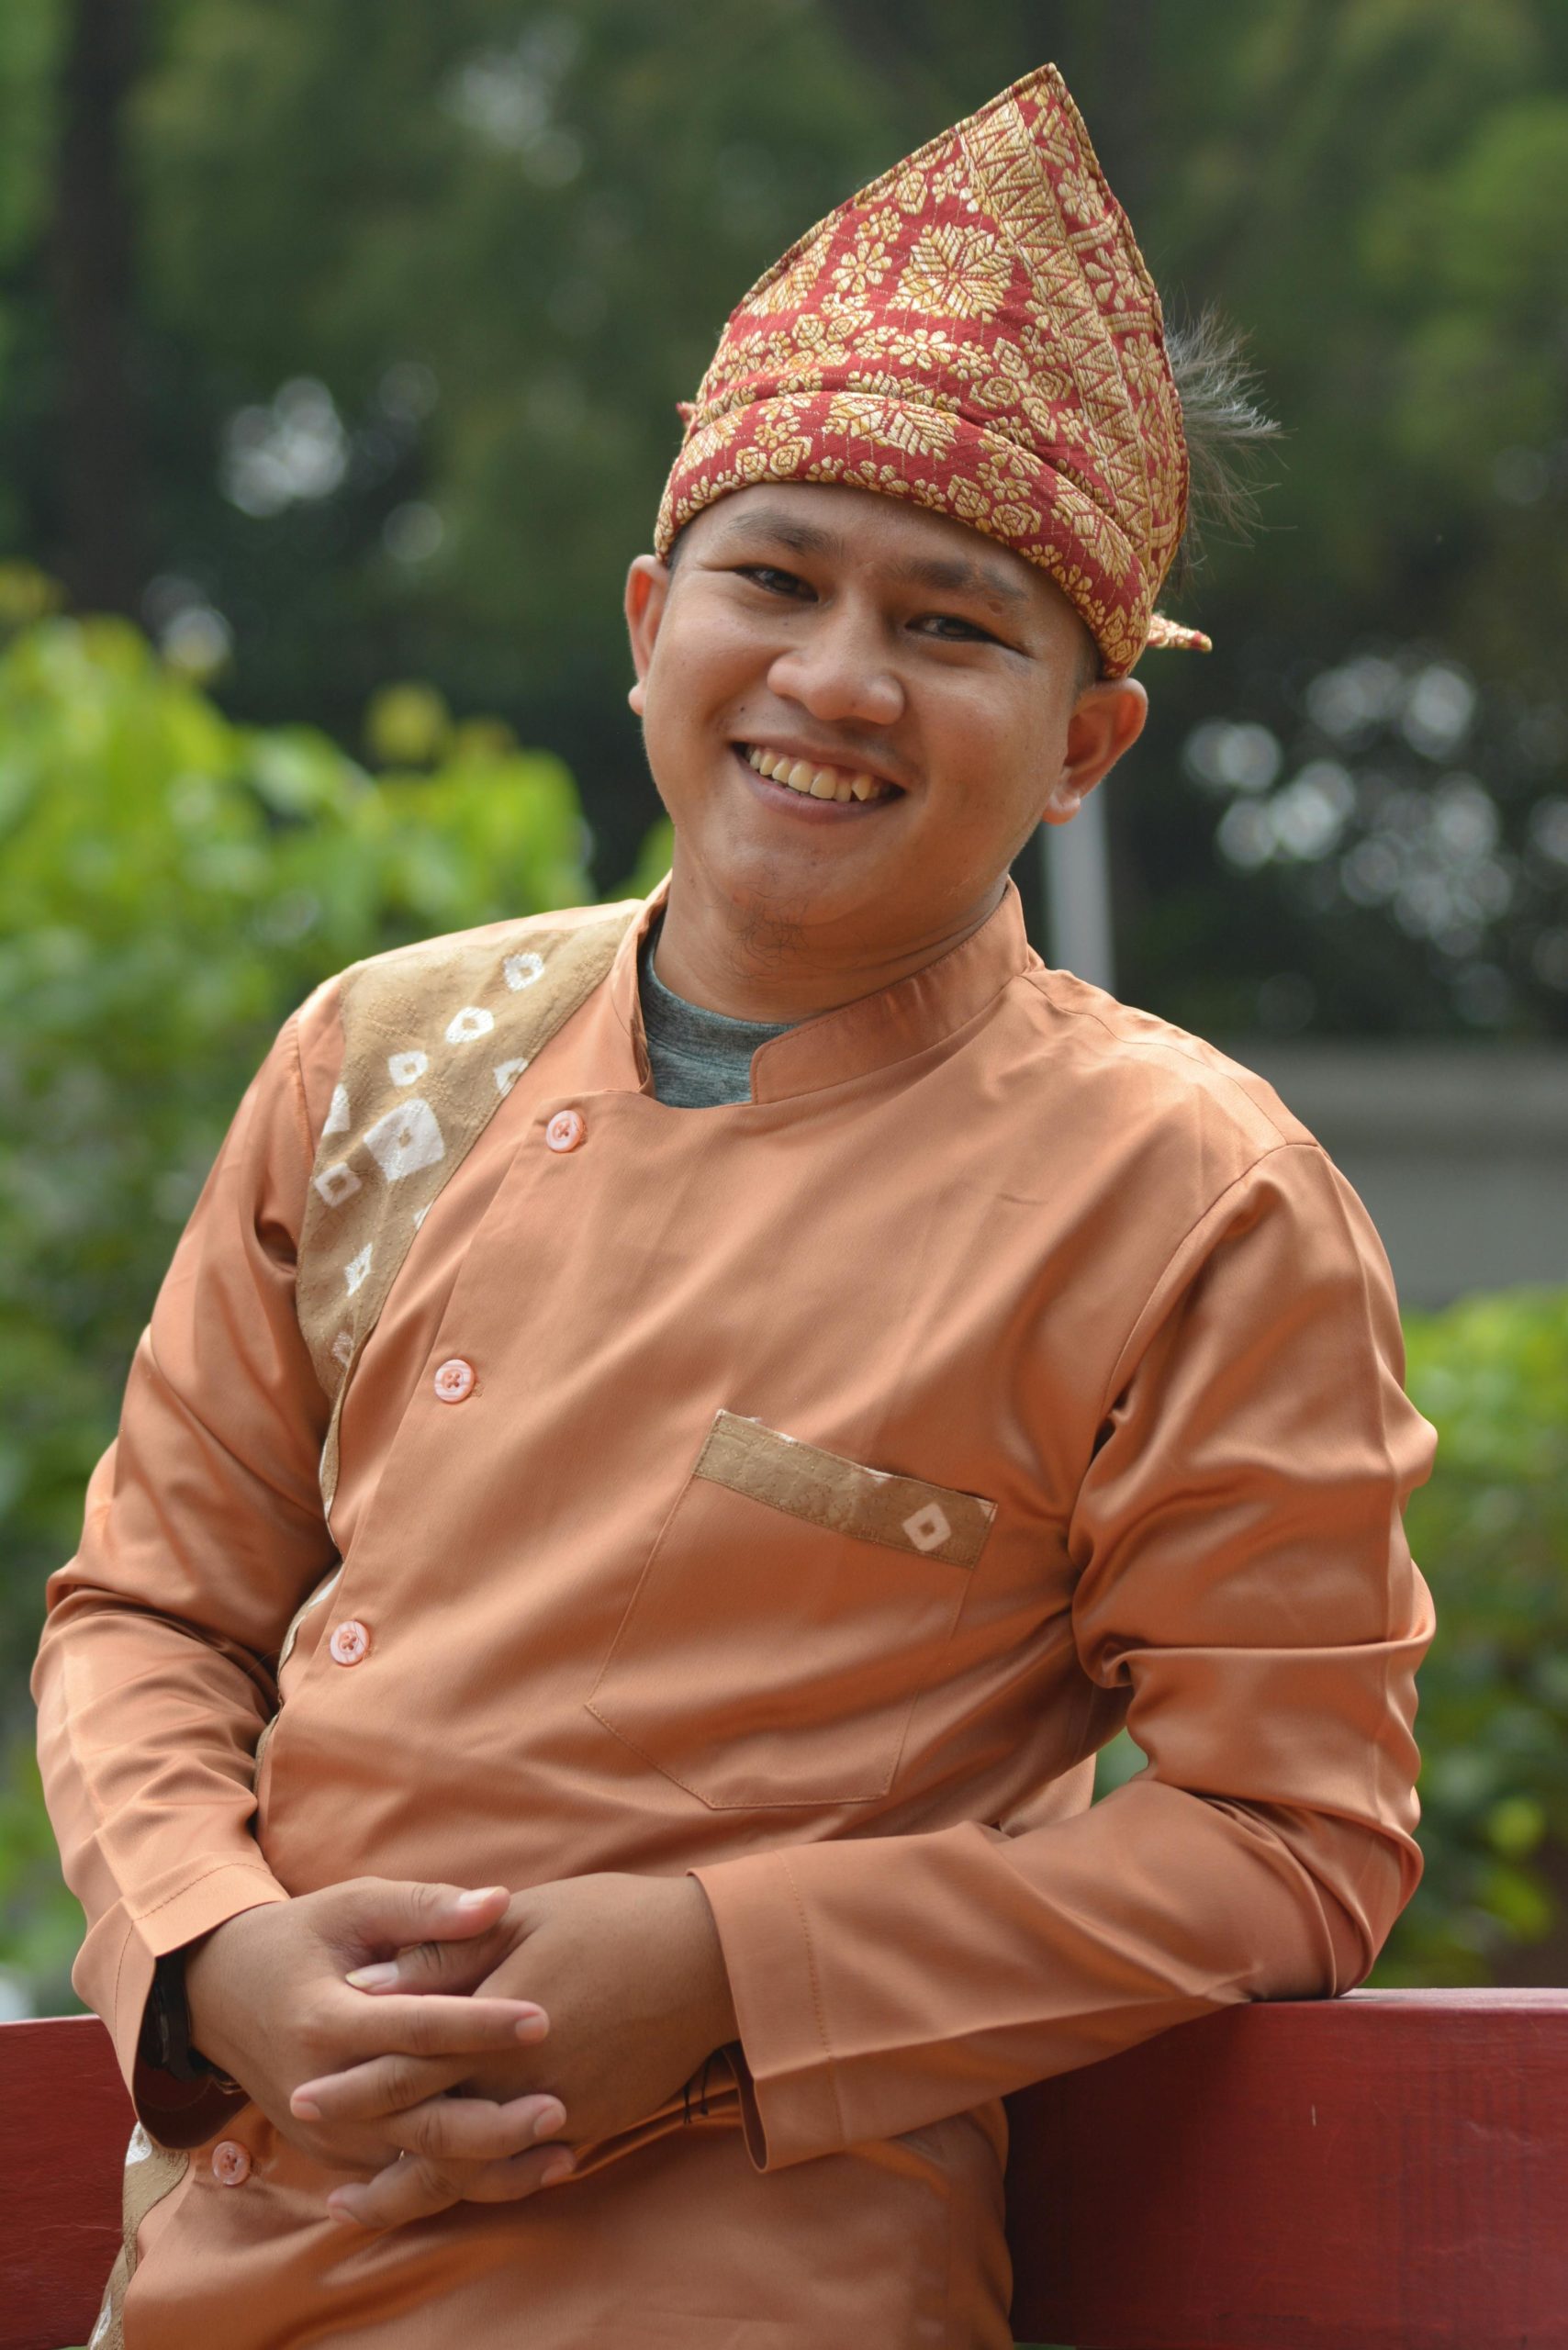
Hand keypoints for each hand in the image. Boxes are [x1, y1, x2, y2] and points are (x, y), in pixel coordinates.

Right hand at [183, 1878, 566, 2184]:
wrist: (223, 1996)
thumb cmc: (304, 1938)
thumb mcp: (354, 1906)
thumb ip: (426, 1908)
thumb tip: (499, 1902)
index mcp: (325, 2018)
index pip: (412, 2028)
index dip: (478, 2024)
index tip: (543, 2016)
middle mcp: (321, 2089)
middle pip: (415, 2119)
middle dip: (491, 2122)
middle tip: (560, 2107)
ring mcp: (324, 2133)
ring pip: (415, 2165)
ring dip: (488, 2168)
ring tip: (562, 2156)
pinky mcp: (333, 2155)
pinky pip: (402, 2179)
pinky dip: (461, 2182)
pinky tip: (523, 2173)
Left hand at [292, 1872, 737, 2227]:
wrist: (709, 1958)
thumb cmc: (612, 1920)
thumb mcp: (525, 1917)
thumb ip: (447, 1956)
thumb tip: (370, 1985)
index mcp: (498, 2020)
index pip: (407, 2065)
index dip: (353, 2086)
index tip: (303, 2098)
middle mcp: (524, 2078)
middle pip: (432, 2137)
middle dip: (374, 2160)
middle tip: (326, 2188)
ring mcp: (561, 2110)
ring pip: (475, 2170)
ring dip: (417, 2193)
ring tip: (368, 2206)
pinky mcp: (593, 2125)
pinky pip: (524, 2169)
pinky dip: (482, 2183)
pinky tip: (454, 2187)